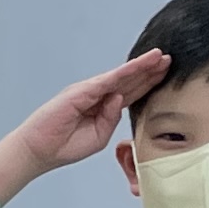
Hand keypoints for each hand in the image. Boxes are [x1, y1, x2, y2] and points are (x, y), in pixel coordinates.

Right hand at [0, 49, 170, 201]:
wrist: (39, 150)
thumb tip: (120, 98)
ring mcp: (88, 91)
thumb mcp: (98, 137)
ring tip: (159, 57)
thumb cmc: (64, 146)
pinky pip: (108, 80)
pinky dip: (125, 72)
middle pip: (129, 81)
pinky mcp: (81, 91)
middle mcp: (97, 96)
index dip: (148, 83)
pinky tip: (139, 65)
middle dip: (149, 71)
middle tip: (169, 59)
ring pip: (121, 76)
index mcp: (102, 109)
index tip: (166, 74)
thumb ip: (111, 119)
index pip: (130, 93)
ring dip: (141, 66)